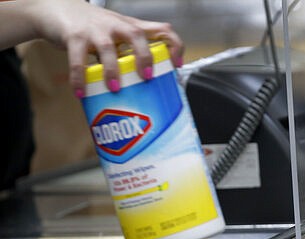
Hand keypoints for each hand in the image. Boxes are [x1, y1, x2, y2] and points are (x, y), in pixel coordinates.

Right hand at [1, 0, 183, 96]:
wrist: (57, 9)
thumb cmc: (92, 28)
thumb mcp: (117, 36)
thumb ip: (129, 55)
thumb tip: (146, 87)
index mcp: (131, 27)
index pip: (162, 29)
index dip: (173, 45)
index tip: (176, 65)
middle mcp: (116, 25)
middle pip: (137, 35)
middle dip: (144, 57)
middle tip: (146, 77)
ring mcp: (95, 29)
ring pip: (107, 47)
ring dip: (112, 69)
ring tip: (114, 88)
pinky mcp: (74, 36)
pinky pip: (77, 59)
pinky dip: (79, 77)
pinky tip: (80, 92)